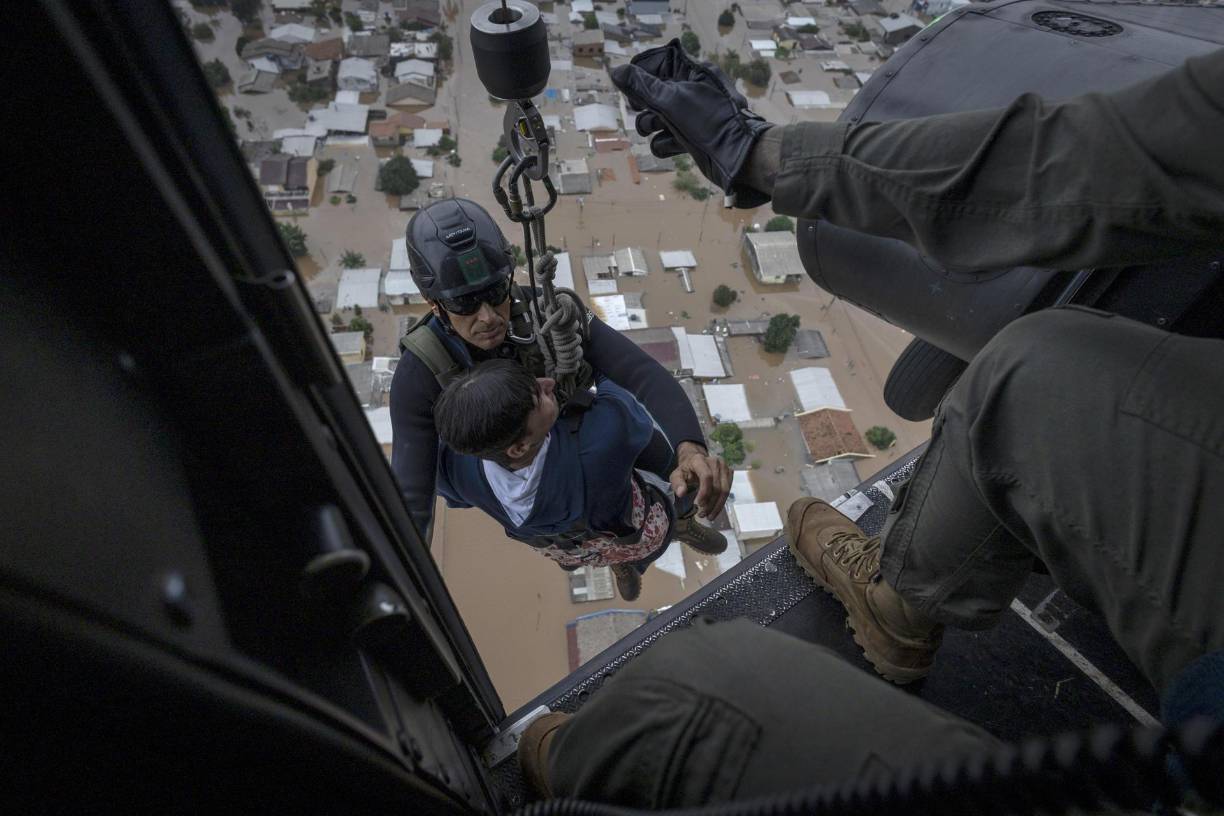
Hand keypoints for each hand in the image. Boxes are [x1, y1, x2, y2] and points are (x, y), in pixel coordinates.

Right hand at [611, 39, 772, 207]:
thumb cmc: (710, 122)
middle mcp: (689, 92)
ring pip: (654, 119)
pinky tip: (676, 147)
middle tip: (650, 111)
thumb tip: (616, 71)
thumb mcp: (673, 100)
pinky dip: (665, 145)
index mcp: (690, 73)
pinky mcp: (688, 139)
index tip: (635, 92)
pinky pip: (663, 140)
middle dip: (644, 106)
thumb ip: (643, 86)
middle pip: (650, 95)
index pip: (655, 66)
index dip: (641, 78)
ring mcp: (689, 117)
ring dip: (651, 126)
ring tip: (661, 129)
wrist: (739, 157)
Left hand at [670, 442, 731, 519]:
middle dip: (710, 503)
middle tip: (702, 515)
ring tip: (708, 516)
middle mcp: (715, 462)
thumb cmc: (686, 470)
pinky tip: (714, 509)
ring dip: (717, 505)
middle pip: (717, 486)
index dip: (704, 492)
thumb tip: (681, 493)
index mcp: (700, 460)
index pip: (707, 476)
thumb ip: (677, 483)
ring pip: (725, 490)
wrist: (696, 460)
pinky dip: (721, 502)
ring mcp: (725, 466)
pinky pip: (729, 490)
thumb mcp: (677, 475)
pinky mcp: (730, 472)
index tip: (698, 504)